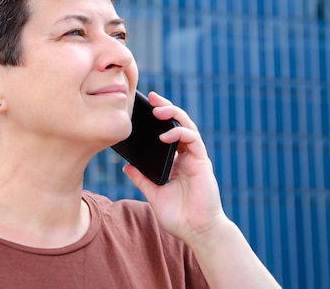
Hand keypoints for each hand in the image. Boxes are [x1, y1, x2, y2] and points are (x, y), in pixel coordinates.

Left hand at [122, 91, 227, 245]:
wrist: (197, 231)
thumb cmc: (178, 216)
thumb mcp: (153, 194)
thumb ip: (142, 178)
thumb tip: (126, 165)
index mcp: (175, 161)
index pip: (166, 132)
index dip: (158, 119)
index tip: (142, 107)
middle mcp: (186, 156)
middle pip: (177, 123)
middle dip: (165, 107)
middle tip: (151, 97)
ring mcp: (195, 158)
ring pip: (187, 126)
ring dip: (173, 114)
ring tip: (157, 110)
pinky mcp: (202, 163)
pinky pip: (193, 140)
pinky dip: (180, 134)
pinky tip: (166, 135)